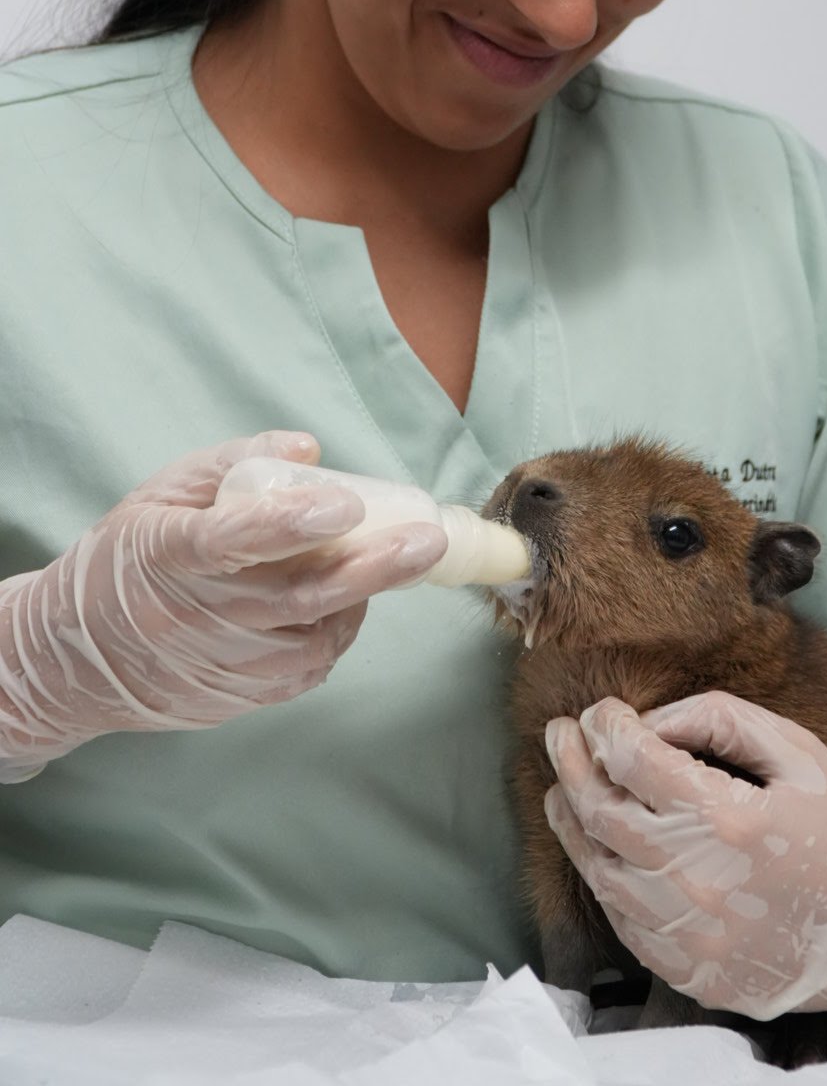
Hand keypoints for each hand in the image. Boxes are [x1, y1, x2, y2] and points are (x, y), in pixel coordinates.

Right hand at [0, 430, 446, 779]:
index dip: (292, 523)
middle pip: (297, 596)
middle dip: (373, 568)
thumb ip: (234, 462)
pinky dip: (338, 631)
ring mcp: (220, 664)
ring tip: (385, 561)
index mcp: (170, 552)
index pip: (234, 538)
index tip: (346, 505)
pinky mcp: (238, 698)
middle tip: (427, 540)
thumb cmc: (128, 559)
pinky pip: (309, 667)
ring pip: (314, 635)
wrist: (76, 656)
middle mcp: (196, 614)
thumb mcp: (164, 492)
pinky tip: (342, 602)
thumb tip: (310, 450)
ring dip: (361, 597)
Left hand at [544, 691, 826, 1032]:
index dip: (605, 727)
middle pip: (602, 813)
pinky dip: (604, 878)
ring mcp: (693, 937)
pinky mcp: (692, 975)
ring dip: (573, 822)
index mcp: (730, 818)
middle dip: (571, 763)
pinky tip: (601, 848)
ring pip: (600, 871)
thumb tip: (650, 720)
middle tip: (559, 734)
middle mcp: (701, 882)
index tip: (599, 710)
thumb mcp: (796, 750)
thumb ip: (718, 718)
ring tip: (563, 789)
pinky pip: (625, 922)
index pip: (633, 761)